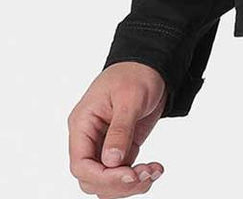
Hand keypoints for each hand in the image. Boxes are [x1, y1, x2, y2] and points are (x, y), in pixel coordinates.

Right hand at [68, 62, 167, 196]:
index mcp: (83, 125)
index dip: (102, 176)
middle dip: (118, 183)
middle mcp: (90, 139)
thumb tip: (111, 162)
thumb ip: (120, 130)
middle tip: (145, 174)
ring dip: (130, 184)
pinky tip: (155, 170)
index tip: (128, 174)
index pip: (81, 164)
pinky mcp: (122, 147)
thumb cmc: (136, 74)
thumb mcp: (130, 98)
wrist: (151, 65)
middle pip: (92, 179)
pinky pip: (123, 172)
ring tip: (154, 172)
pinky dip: (138, 176)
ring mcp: (105, 145)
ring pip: (107, 181)